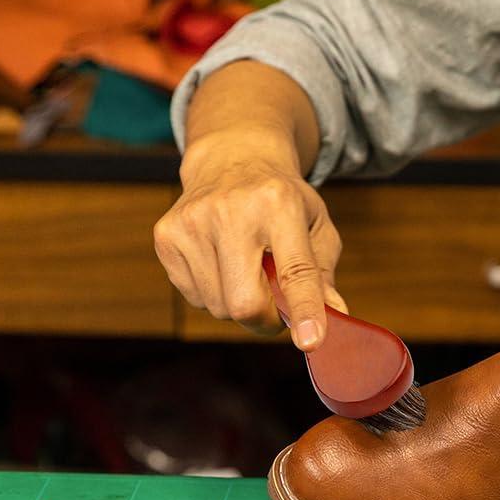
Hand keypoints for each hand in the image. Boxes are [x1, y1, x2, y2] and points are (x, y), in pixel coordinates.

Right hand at [153, 127, 345, 350]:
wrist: (232, 158)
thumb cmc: (281, 199)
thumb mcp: (317, 224)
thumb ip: (323, 272)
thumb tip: (334, 314)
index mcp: (279, 203)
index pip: (295, 270)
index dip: (303, 310)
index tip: (311, 341)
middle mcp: (231, 210)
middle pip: (245, 303)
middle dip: (265, 320)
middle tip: (275, 306)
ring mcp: (192, 222)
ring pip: (219, 307)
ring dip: (239, 304)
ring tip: (246, 269)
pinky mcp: (166, 236)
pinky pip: (195, 298)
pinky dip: (214, 293)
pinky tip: (221, 262)